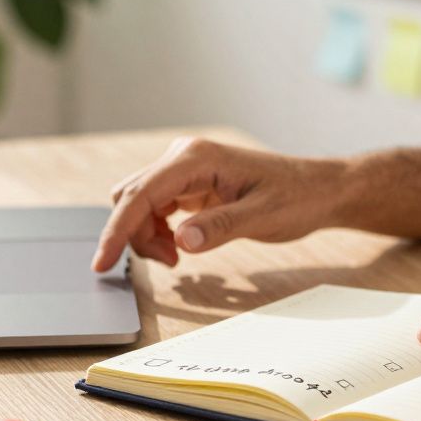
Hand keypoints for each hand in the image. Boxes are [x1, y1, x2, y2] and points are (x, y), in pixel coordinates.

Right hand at [90, 137, 345, 271]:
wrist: (319, 189)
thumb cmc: (297, 198)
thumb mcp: (263, 217)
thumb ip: (221, 228)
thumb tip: (182, 241)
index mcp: (197, 158)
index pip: (141, 194)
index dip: (117, 230)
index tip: (101, 263)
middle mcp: (185, 157)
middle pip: (131, 197)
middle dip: (136, 235)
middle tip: (170, 264)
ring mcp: (185, 169)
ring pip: (139, 203)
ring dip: (146, 235)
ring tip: (177, 258)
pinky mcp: (190, 183)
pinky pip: (155, 206)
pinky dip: (156, 230)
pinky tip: (180, 246)